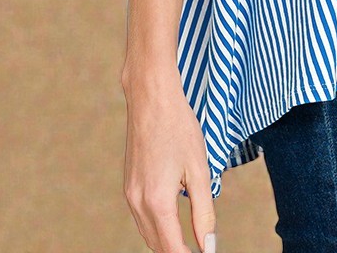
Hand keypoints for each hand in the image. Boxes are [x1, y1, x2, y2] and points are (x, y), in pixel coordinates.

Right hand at [122, 67, 216, 251]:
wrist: (152, 99)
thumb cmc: (179, 128)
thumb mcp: (199, 170)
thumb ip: (204, 212)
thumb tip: (208, 245)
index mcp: (157, 201)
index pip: (173, 249)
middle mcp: (137, 203)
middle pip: (158, 246)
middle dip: (177, 251)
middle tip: (201, 248)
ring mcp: (129, 194)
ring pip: (148, 234)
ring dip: (166, 242)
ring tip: (190, 241)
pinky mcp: (128, 185)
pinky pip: (142, 218)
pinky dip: (157, 227)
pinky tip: (173, 221)